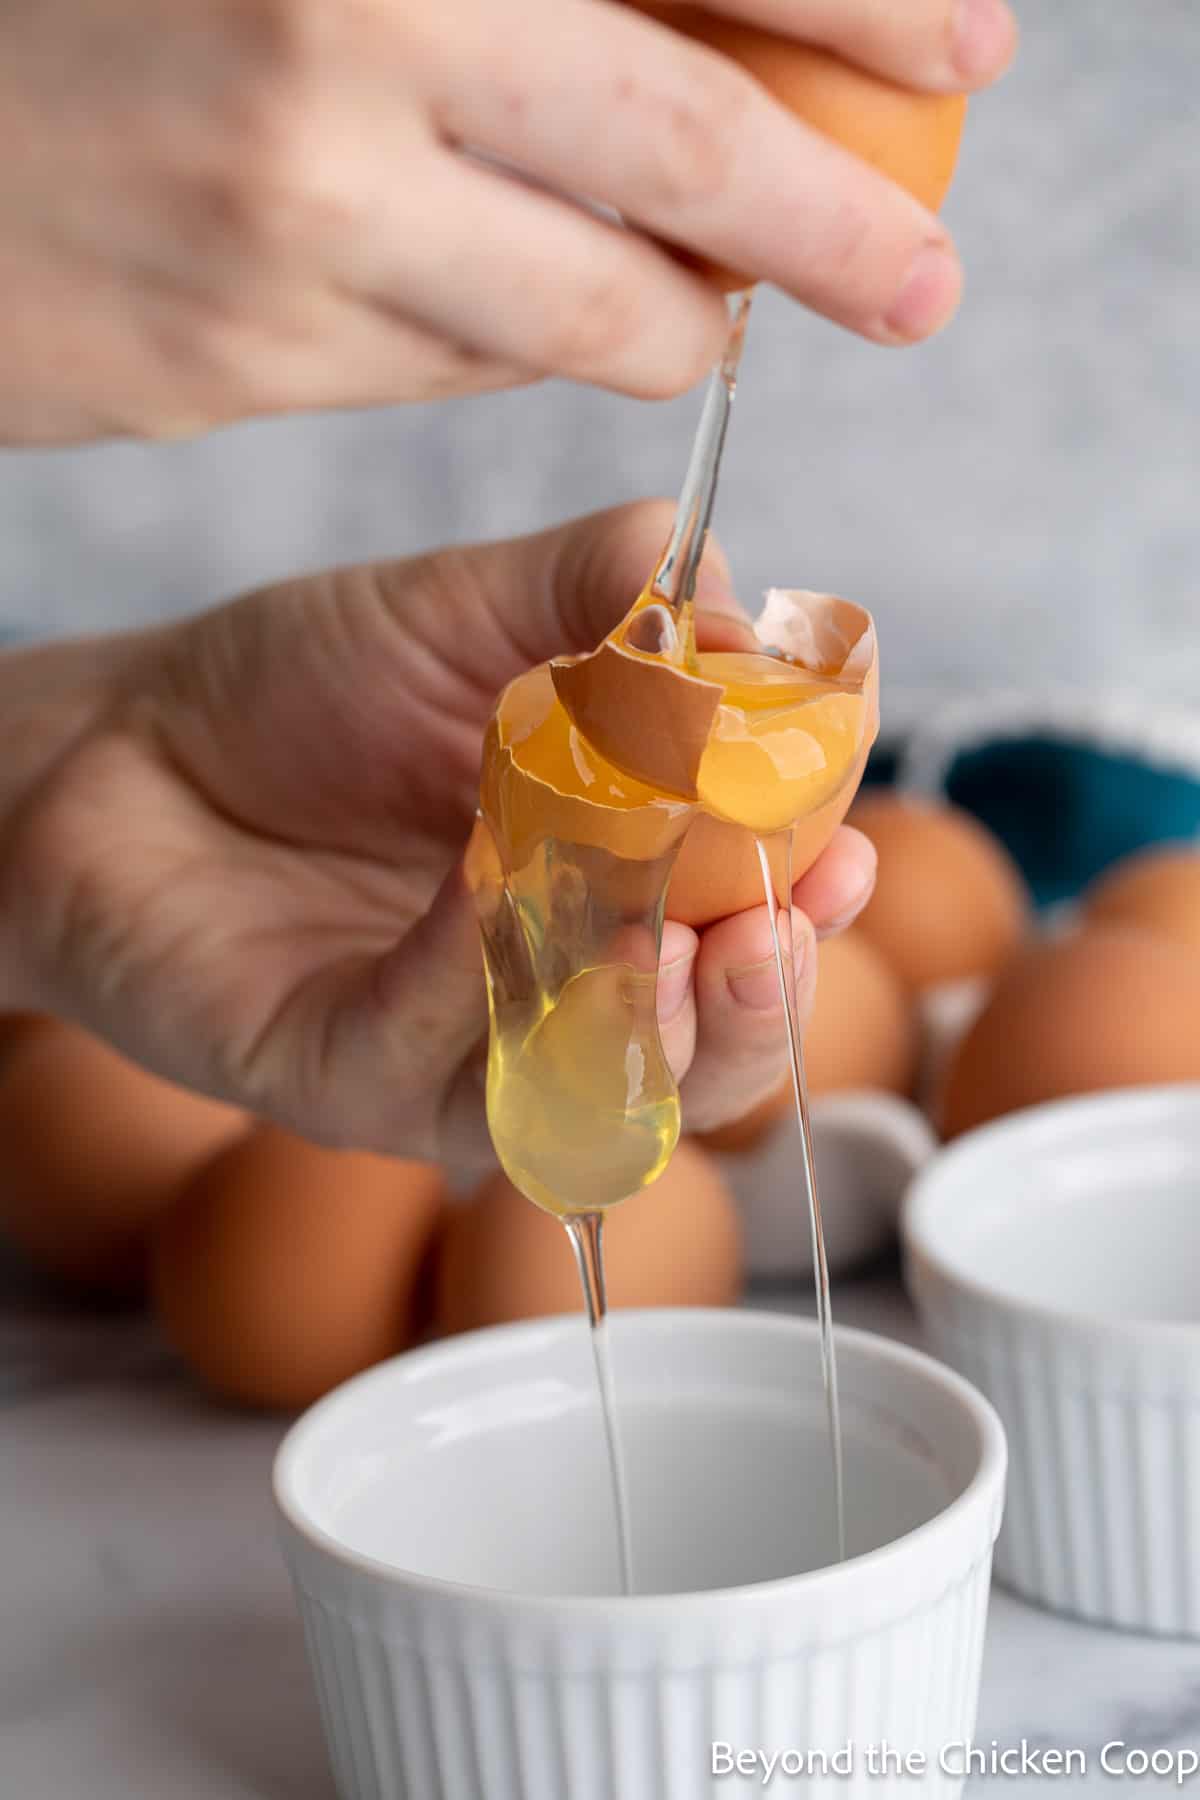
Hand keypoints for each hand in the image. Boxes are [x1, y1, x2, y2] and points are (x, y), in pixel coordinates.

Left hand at [0, 502, 875, 1167]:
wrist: (113, 743)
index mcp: (607, 894)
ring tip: (678, 948)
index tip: (847, 847)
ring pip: (577, 1099)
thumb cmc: (298, 687)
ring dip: (644, 1034)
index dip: (809, 907)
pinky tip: (489, 889)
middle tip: (781, 932)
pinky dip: (468, 979)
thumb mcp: (465, 609)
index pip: (742, 930)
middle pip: (691, 1055)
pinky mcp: (334, 1081)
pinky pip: (423, 1060)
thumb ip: (595, 586)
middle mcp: (544, 996)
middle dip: (756, 1011)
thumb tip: (727, 590)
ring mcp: (443, 1055)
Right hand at [1, 0, 1013, 442]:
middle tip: (919, 280)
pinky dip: (525, 350)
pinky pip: (453, 370)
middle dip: (829, 221)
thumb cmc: (99, 6)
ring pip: (581, 304)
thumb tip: (715, 47)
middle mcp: (344, 37)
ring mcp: (291, 215)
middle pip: (678, 139)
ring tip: (712, 312)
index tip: (961, 47)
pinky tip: (529, 315)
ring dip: (676, 319)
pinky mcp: (241, 355)